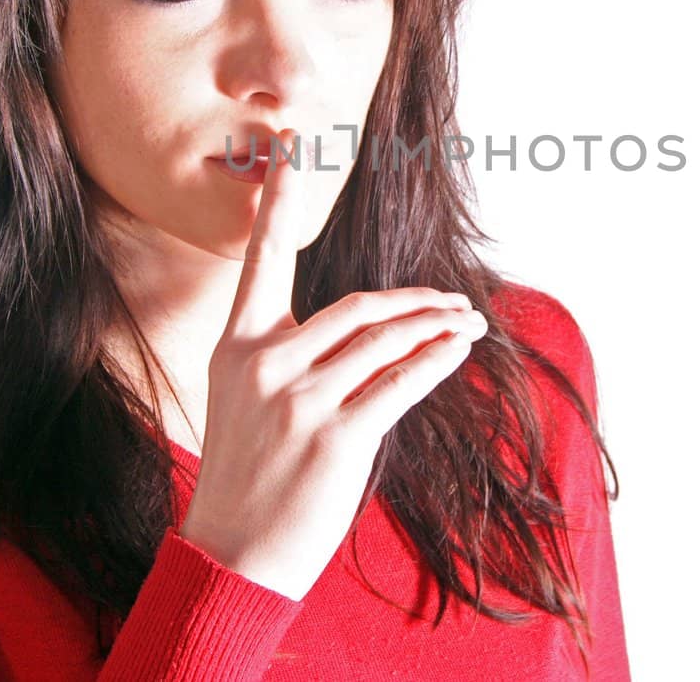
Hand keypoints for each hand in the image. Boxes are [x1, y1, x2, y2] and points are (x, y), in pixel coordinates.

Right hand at [178, 128, 486, 600]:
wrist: (231, 556)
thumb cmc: (247, 476)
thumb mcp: (244, 401)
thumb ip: (288, 355)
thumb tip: (364, 330)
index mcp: (237, 344)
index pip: (263, 257)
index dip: (280, 199)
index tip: (293, 142)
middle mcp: (265, 362)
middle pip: (361, 305)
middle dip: (418, 300)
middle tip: (456, 302)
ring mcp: (299, 399)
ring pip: (387, 339)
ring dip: (437, 326)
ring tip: (467, 324)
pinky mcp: (335, 436)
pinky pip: (401, 382)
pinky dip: (436, 360)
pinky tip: (457, 349)